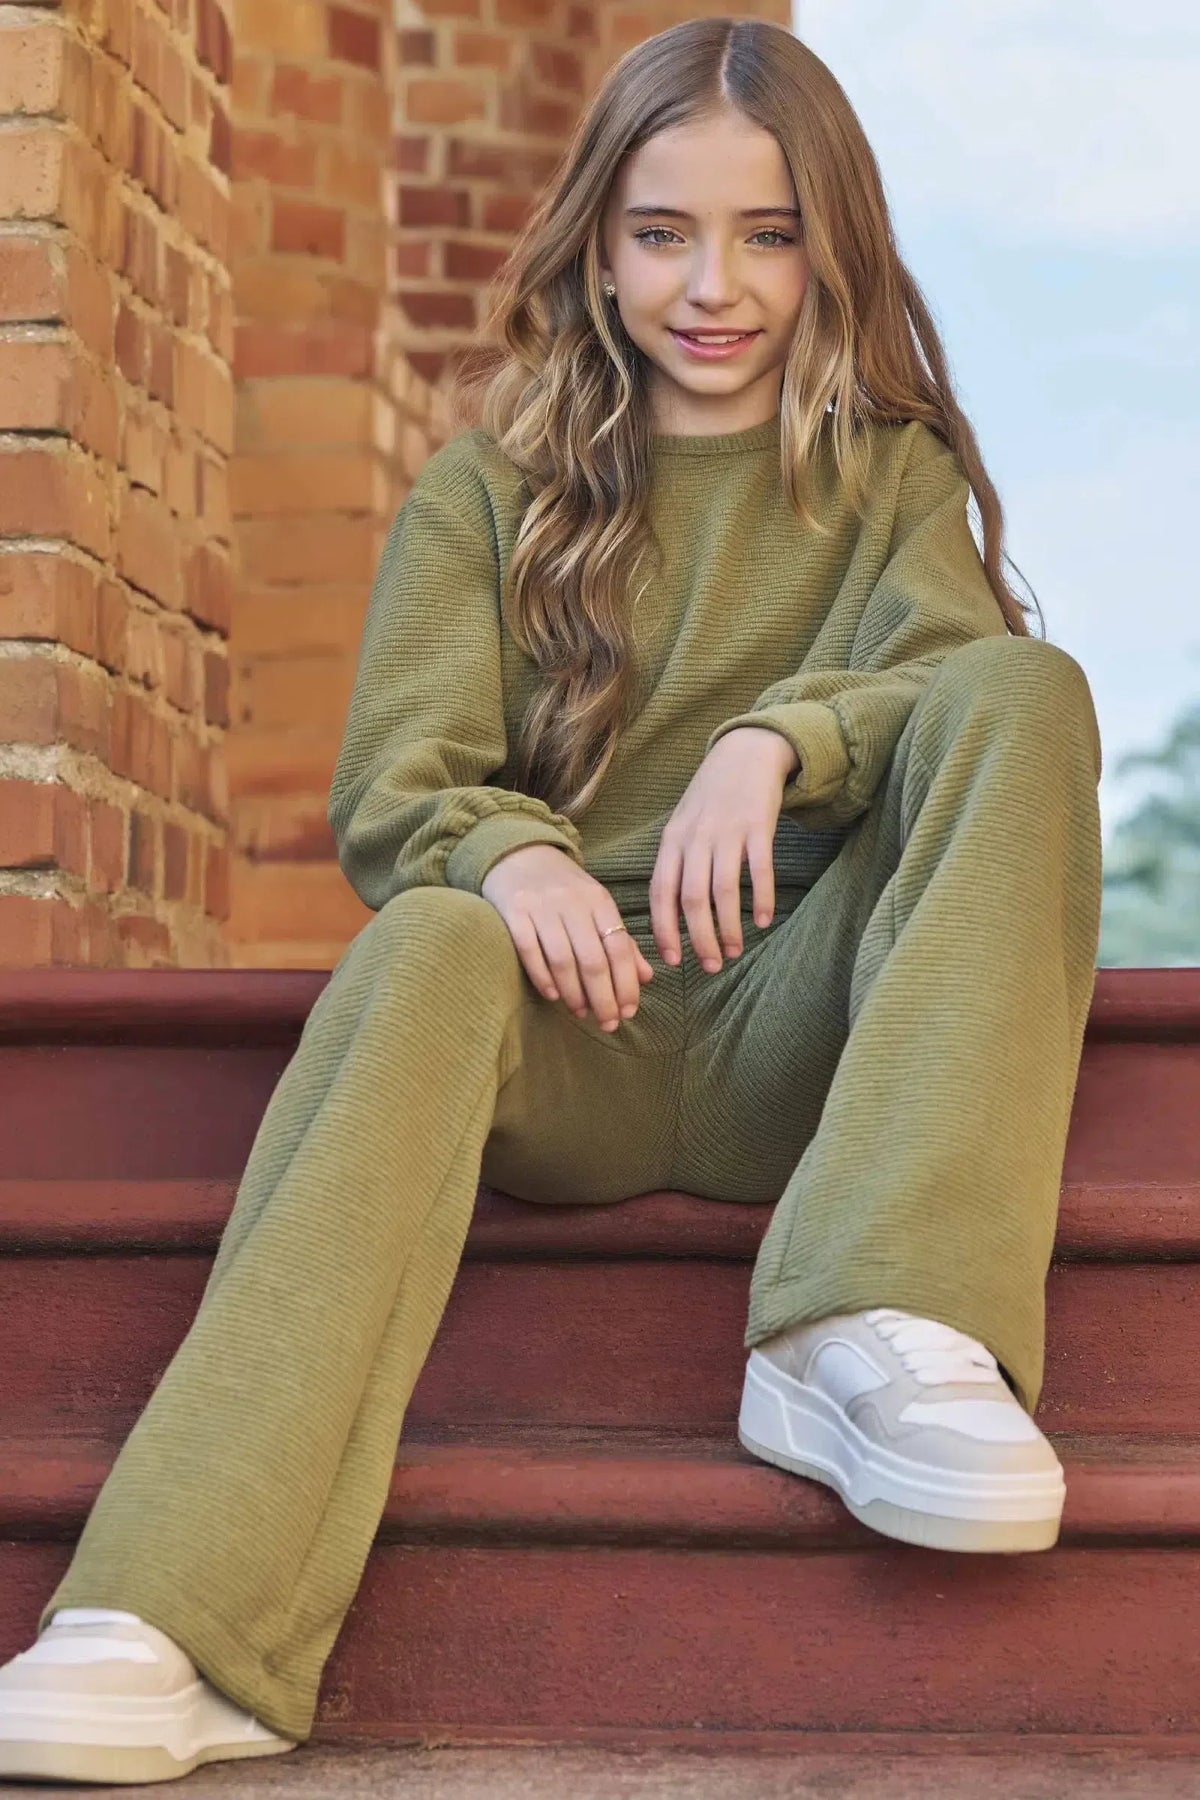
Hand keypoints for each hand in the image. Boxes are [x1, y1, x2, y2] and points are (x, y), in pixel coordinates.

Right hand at [481, 843, 654, 1031]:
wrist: (518, 854)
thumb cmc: (563, 887)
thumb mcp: (596, 906)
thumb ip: (621, 940)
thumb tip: (646, 977)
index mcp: (599, 900)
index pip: (619, 948)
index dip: (626, 983)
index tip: (629, 1012)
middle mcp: (572, 902)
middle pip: (593, 959)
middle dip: (604, 997)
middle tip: (608, 1024)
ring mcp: (541, 907)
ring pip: (563, 959)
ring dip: (574, 993)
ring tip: (581, 1012)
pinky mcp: (513, 912)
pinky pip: (529, 951)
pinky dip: (543, 977)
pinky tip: (553, 996)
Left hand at [650, 726, 798, 971]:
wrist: (745, 754)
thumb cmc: (710, 799)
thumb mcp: (682, 826)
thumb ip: (676, 864)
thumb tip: (671, 914)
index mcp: (672, 841)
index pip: (661, 893)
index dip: (664, 929)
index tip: (672, 960)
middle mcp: (696, 838)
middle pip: (692, 899)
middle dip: (700, 939)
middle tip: (711, 965)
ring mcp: (727, 832)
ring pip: (724, 891)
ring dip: (729, 927)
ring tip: (735, 951)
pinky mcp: (759, 826)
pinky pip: (759, 871)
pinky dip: (761, 899)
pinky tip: (764, 921)